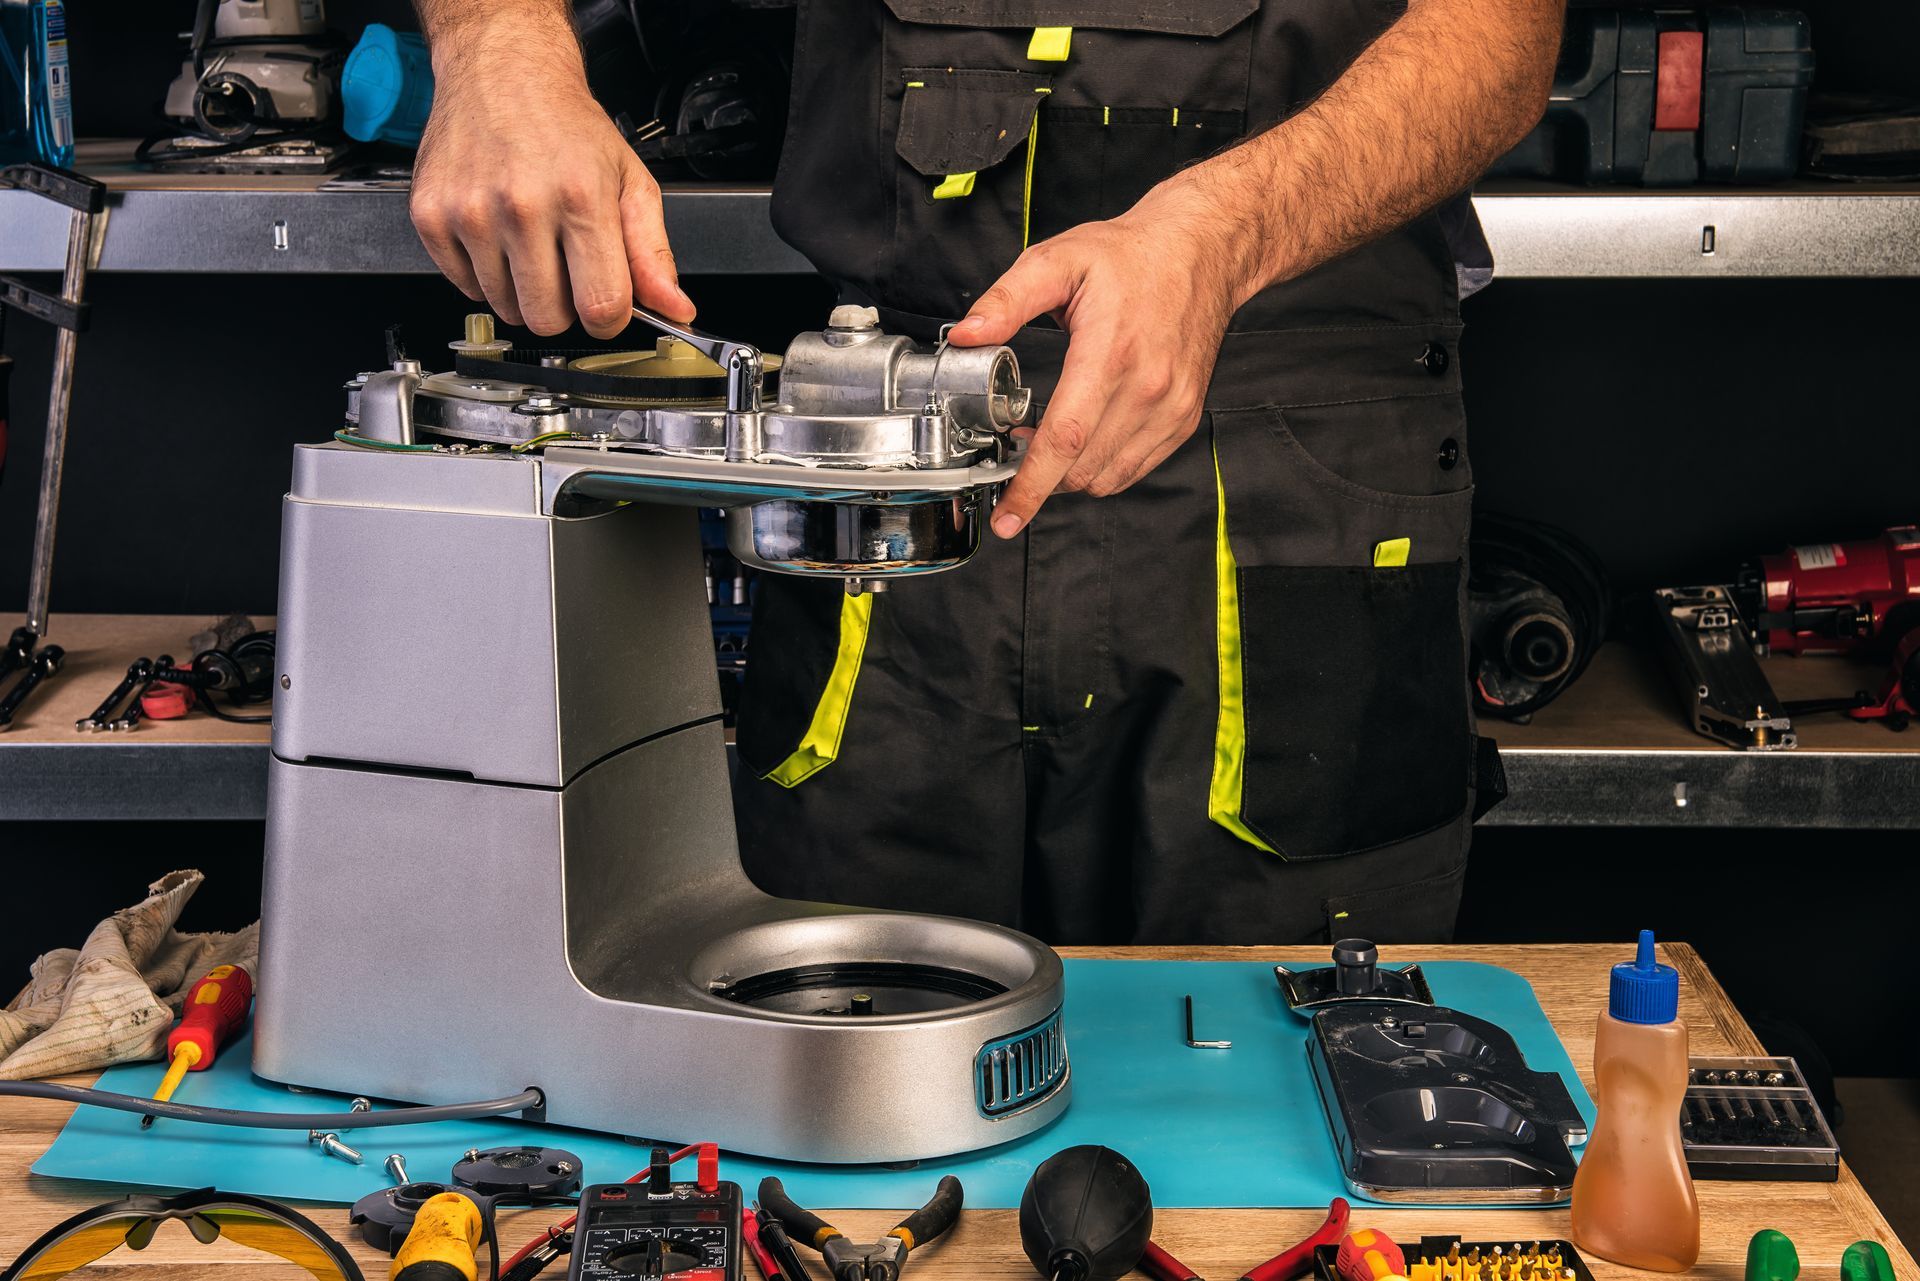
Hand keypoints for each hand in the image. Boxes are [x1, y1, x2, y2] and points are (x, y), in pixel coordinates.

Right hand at [409, 58, 692, 337]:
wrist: (501, 70)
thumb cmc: (567, 125)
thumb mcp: (628, 181)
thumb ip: (653, 254)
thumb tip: (675, 311)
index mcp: (581, 197)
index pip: (601, 307)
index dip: (609, 318)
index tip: (605, 301)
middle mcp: (521, 205)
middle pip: (548, 320)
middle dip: (565, 307)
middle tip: (566, 265)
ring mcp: (471, 212)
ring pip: (506, 309)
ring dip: (523, 290)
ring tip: (530, 241)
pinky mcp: (430, 216)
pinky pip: (465, 288)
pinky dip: (485, 274)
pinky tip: (498, 234)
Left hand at [947, 173, 1257, 537]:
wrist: (1201, 251)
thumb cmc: (1131, 256)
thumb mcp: (1057, 260)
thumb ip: (1006, 300)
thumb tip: (966, 335)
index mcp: (1110, 353)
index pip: (1064, 440)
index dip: (1031, 485)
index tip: (1006, 517)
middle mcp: (1148, 388)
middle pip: (1083, 469)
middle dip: (1040, 476)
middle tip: (1014, 447)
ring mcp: (1171, 407)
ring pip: (1108, 478)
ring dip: (1071, 475)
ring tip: (1049, 441)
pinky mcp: (1184, 417)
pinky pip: (1135, 468)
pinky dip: (1102, 468)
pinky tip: (1085, 439)